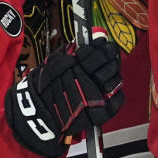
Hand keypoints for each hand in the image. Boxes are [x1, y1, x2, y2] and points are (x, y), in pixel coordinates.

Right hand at [5, 39, 122, 157]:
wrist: (40, 113)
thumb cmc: (44, 89)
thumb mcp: (52, 63)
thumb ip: (68, 51)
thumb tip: (81, 42)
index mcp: (75, 67)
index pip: (98, 52)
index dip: (103, 45)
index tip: (103, 43)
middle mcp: (86, 82)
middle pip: (109, 64)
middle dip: (111, 56)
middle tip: (111, 53)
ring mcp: (94, 99)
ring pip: (115, 80)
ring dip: (115, 73)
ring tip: (111, 71)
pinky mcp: (99, 114)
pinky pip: (117, 101)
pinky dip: (118, 93)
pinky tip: (112, 89)